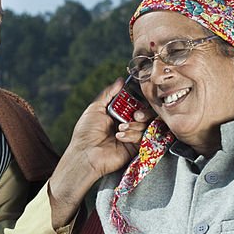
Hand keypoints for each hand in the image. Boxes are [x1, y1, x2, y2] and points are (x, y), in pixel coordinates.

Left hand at [48, 79, 153, 227]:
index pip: (136, 103)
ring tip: (120, 129)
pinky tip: (120, 137)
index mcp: (118, 114)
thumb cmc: (86, 132)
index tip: (139, 97)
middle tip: (134, 115)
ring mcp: (133, 136)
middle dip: (142, 112)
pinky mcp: (137, 148)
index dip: (139, 100)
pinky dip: (133, 135)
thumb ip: (108, 93)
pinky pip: (144, 137)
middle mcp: (128, 124)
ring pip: (147, 125)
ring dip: (134, 125)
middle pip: (146, 113)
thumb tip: (120, 80)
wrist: (85, 154)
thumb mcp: (95, 108)